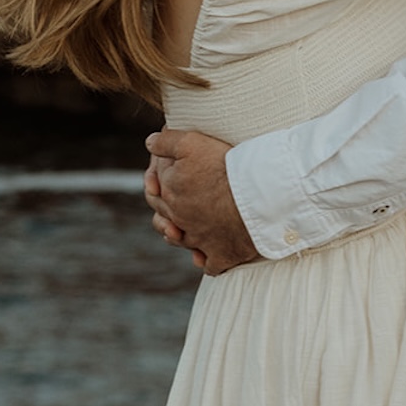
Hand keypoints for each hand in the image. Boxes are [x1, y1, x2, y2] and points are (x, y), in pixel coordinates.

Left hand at [144, 129, 261, 274]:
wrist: (256, 195)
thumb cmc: (226, 167)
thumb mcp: (192, 142)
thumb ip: (167, 142)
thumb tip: (149, 142)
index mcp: (170, 193)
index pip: (154, 187)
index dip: (157, 176)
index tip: (169, 170)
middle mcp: (180, 220)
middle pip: (164, 216)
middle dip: (166, 207)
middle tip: (178, 196)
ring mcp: (200, 240)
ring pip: (181, 241)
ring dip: (179, 236)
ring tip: (181, 229)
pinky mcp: (221, 255)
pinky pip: (209, 263)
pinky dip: (205, 259)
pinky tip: (205, 254)